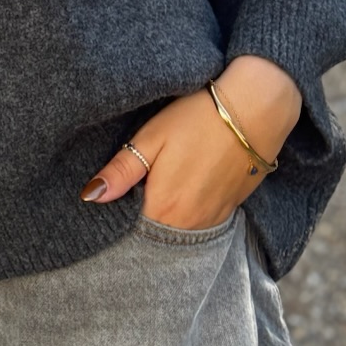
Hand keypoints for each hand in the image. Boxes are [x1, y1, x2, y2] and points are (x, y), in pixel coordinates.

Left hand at [79, 56, 302, 229]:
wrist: (255, 110)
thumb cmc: (198, 118)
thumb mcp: (152, 137)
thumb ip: (122, 171)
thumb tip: (90, 196)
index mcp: (164, 208)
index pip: (130, 231)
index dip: (119, 218)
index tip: (113, 203)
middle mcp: (189, 223)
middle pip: (155, 234)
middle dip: (141, 222)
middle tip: (135, 193)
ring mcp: (213, 219)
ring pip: (179, 231)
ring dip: (165, 219)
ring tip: (160, 189)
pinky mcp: (230, 210)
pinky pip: (200, 223)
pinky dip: (187, 214)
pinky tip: (184, 189)